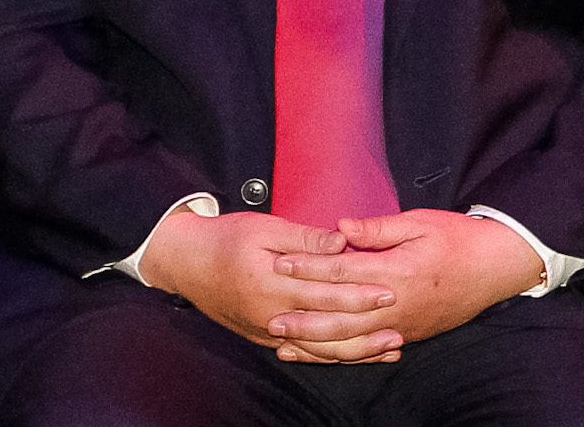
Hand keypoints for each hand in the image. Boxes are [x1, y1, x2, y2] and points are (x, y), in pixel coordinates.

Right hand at [139, 207, 399, 361]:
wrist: (185, 263)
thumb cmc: (227, 240)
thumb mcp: (264, 228)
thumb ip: (305, 238)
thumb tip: (341, 239)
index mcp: (271, 285)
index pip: (323, 293)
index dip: (358, 293)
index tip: (390, 291)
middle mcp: (269, 314)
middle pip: (324, 327)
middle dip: (364, 329)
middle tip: (398, 328)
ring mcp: (265, 330)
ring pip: (315, 348)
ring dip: (353, 351)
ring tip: (386, 349)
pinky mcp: (264, 337)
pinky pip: (301, 351)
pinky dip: (329, 356)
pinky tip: (353, 356)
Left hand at [275, 210, 542, 352]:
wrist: (498, 267)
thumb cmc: (460, 239)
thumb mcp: (421, 222)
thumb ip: (378, 228)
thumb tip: (341, 226)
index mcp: (398, 270)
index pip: (343, 270)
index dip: (309, 266)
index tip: (280, 262)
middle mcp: (396, 303)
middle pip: (339, 315)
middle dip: (302, 315)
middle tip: (270, 314)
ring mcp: (401, 324)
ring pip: (349, 340)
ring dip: (314, 342)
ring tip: (284, 340)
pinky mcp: (407, 335)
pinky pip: (366, 350)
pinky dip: (339, 353)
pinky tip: (319, 353)